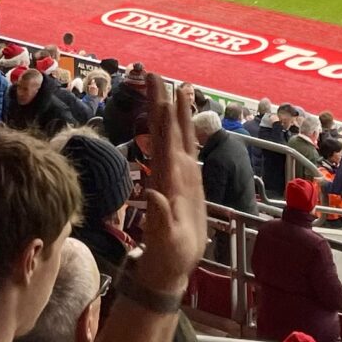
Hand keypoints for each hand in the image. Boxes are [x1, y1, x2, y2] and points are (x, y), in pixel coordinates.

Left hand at [129, 75, 205, 298]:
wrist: (168, 268)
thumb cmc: (168, 257)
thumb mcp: (166, 241)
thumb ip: (161, 218)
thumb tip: (153, 193)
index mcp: (167, 181)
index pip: (164, 141)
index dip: (163, 116)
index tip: (160, 92)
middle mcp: (170, 173)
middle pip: (166, 131)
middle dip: (162, 103)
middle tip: (154, 74)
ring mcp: (178, 176)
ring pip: (177, 137)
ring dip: (175, 112)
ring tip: (177, 88)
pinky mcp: (187, 182)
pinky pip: (187, 149)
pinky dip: (188, 131)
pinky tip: (188, 119)